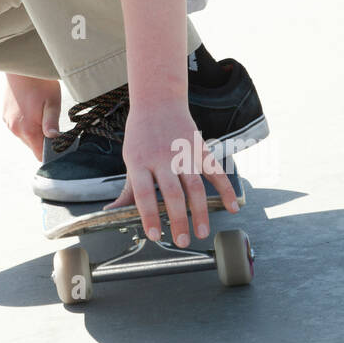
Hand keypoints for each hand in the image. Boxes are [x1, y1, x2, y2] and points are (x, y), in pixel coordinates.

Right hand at [2, 74, 60, 161]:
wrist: (22, 67)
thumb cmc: (40, 83)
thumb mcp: (52, 102)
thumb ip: (52, 123)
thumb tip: (54, 139)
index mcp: (27, 129)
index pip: (39, 155)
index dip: (51, 153)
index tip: (59, 144)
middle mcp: (15, 129)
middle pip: (33, 146)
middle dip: (43, 140)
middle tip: (53, 123)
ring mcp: (8, 122)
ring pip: (25, 136)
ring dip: (35, 130)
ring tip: (42, 113)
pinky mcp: (5, 115)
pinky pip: (18, 126)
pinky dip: (26, 123)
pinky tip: (32, 109)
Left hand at [102, 100, 239, 247]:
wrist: (158, 100)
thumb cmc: (141, 135)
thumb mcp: (130, 159)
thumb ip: (128, 189)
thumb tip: (112, 212)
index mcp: (140, 161)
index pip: (142, 193)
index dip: (148, 215)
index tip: (154, 235)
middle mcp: (162, 158)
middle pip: (172, 193)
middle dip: (178, 220)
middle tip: (182, 242)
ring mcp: (184, 153)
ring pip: (195, 186)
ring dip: (201, 212)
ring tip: (203, 232)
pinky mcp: (200, 148)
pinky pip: (215, 172)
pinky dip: (226, 190)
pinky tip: (231, 207)